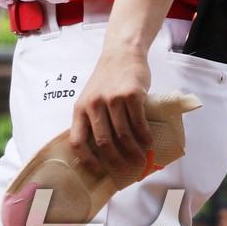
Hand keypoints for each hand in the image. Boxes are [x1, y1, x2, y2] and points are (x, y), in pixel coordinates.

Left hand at [68, 46, 154, 178]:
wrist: (121, 54)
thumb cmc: (106, 80)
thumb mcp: (90, 98)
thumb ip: (93, 119)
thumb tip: (104, 151)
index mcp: (80, 108)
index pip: (77, 140)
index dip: (87, 159)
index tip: (98, 170)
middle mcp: (93, 105)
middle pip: (103, 142)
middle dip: (115, 160)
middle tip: (125, 169)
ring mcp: (112, 99)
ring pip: (123, 134)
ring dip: (133, 151)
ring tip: (140, 159)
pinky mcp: (131, 95)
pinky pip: (138, 122)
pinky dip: (144, 136)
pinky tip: (148, 143)